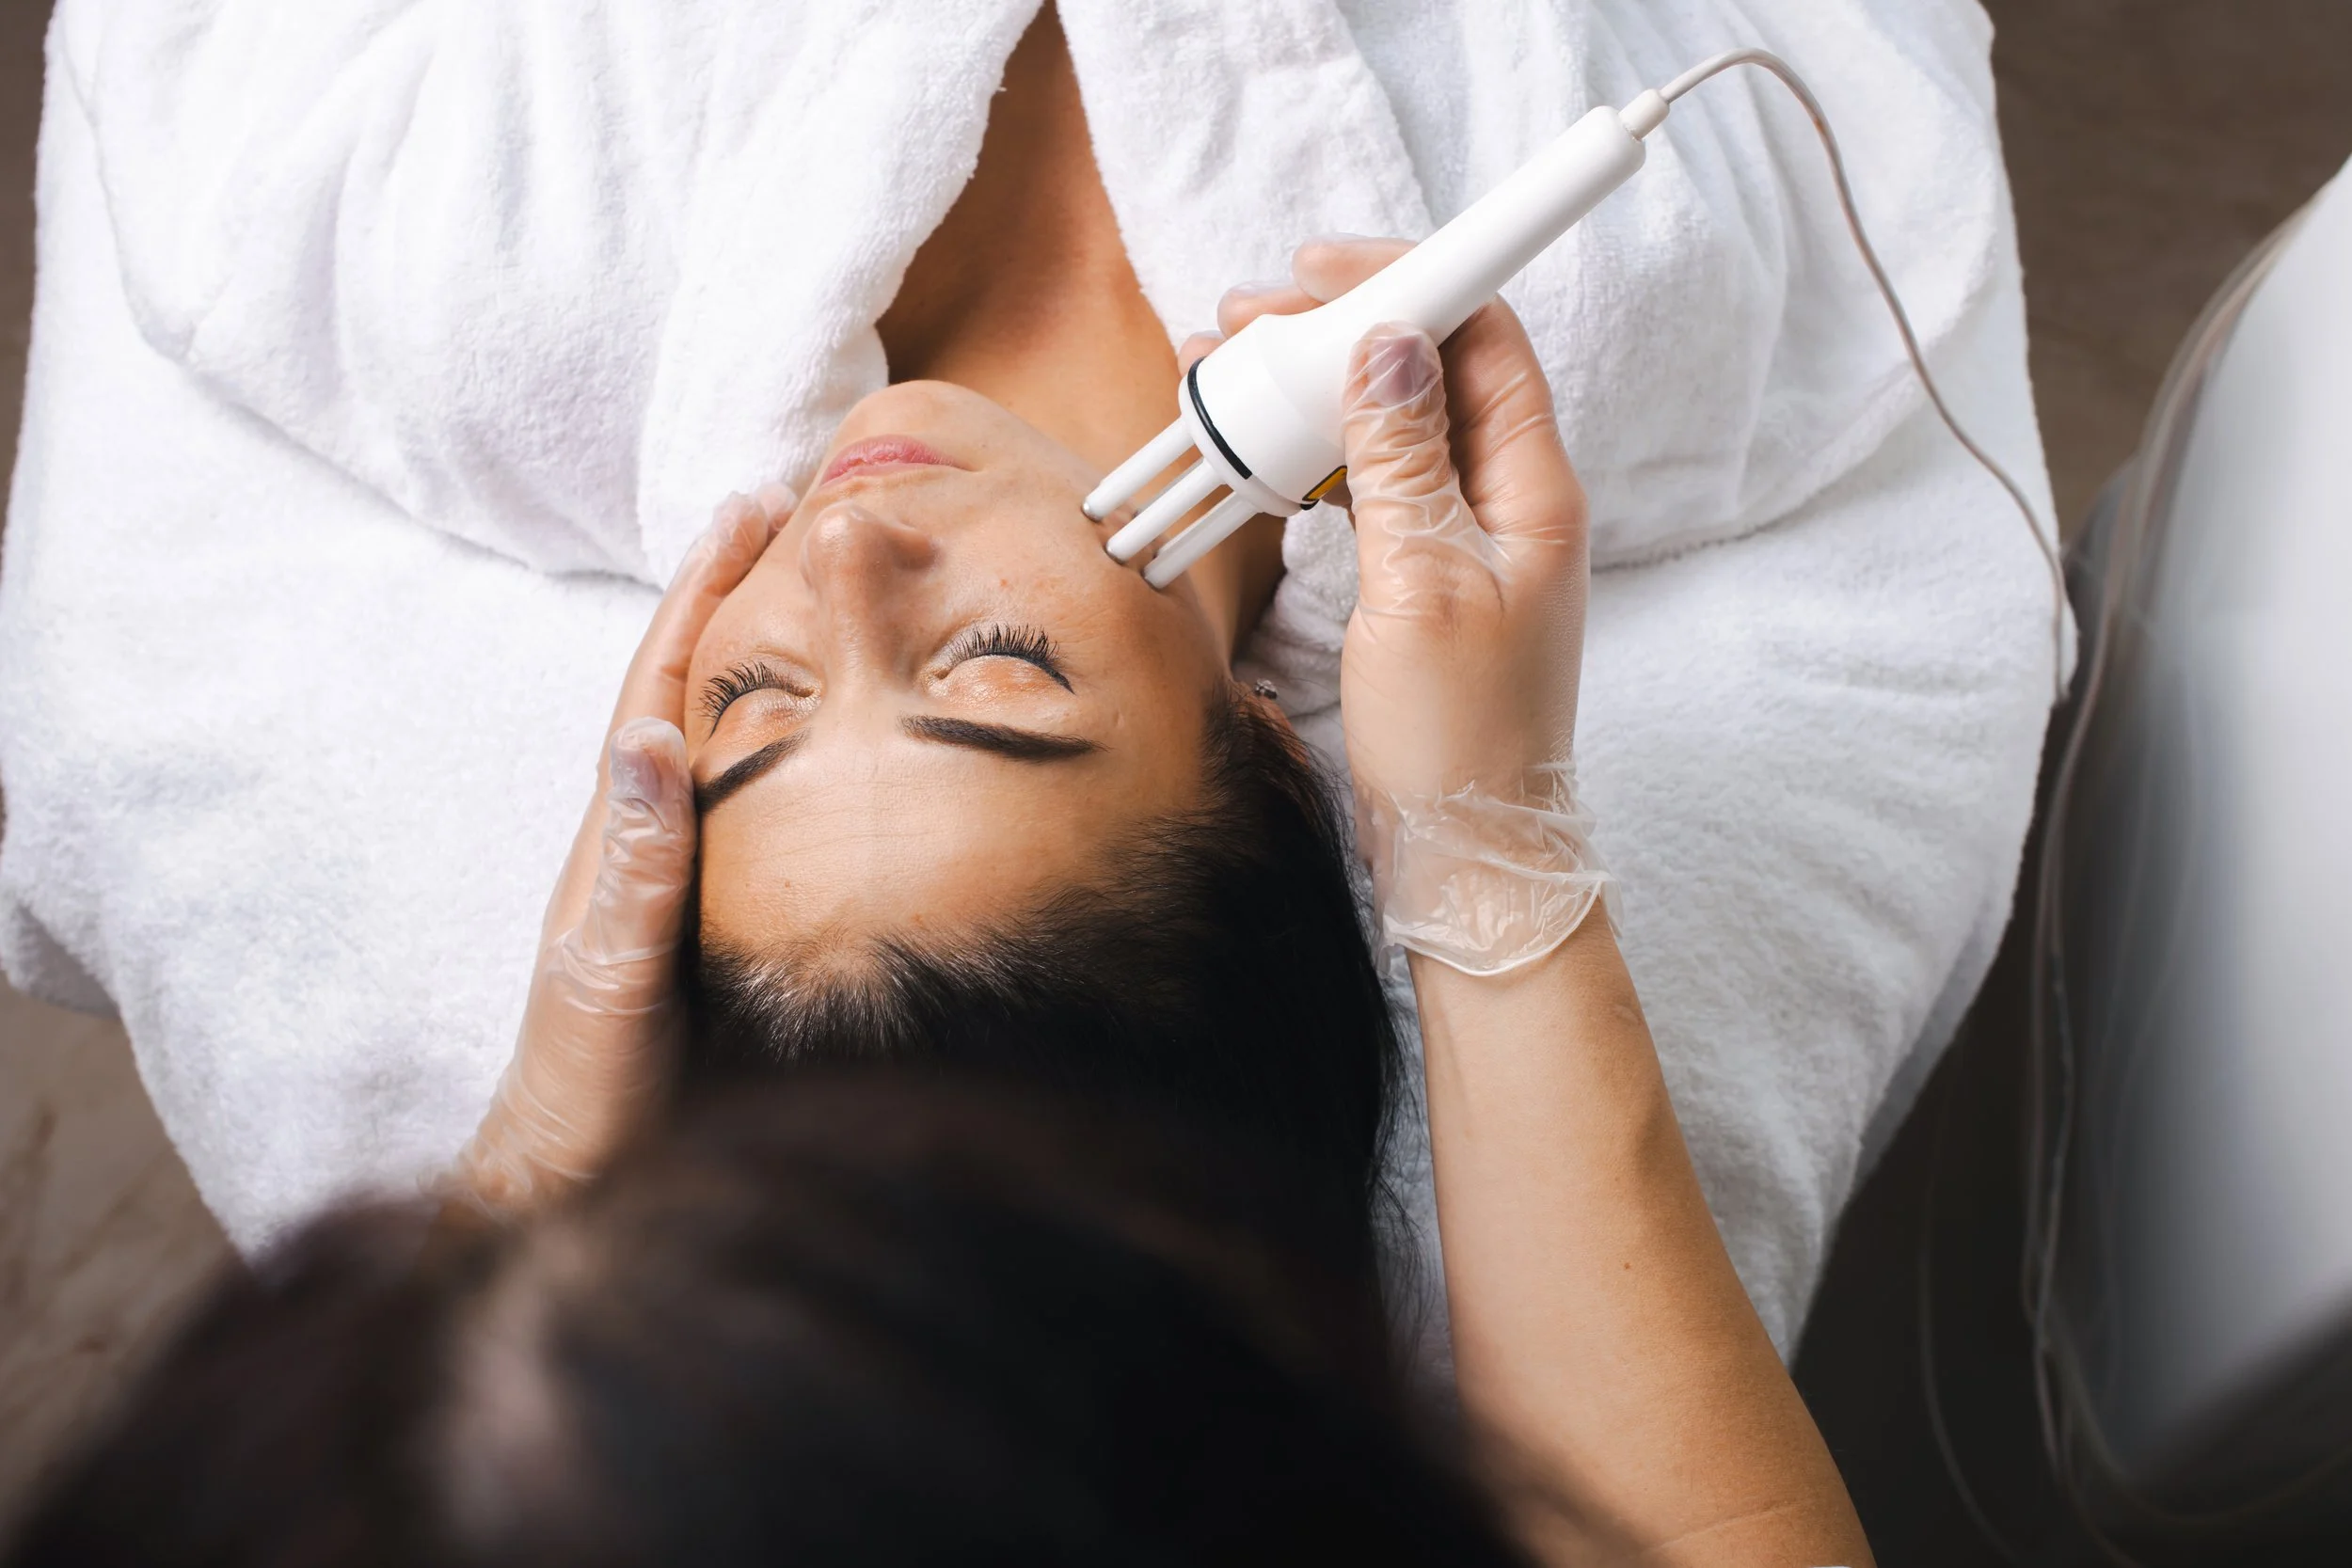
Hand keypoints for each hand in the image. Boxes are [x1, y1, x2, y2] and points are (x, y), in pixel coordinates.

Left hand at [451, 485, 790, 1210]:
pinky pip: (766, 815)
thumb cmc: (590, 1089)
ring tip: (827, 600)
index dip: (704, 596)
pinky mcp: (722, 926)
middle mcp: (654, 842)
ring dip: (775, 667)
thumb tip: (646, 735)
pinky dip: (801, 757)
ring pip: (734, 748)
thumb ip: (633, 865)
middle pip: (697, 693)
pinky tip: (843, 751)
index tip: (749, 510)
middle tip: (793, 517)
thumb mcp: (609, 973)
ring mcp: (685, 882)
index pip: (663, 685)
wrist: (583, 1180)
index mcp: (622, 835)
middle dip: (742, 601)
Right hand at [1188, 239, 1588, 804]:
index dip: (1410, 283)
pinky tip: (1268, 453)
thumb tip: (1389, 344)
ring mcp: (1469, 538)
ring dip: (1318, 391)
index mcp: (1534, 490)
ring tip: (1230, 378)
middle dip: (1342, 331)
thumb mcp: (1420, 584)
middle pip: (1433, 369)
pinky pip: (1377, 483)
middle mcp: (1509, 501)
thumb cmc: (1459, 737)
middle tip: (1246, 324)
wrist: (1469, 853)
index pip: (1484, 338)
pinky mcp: (1429, 576)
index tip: (1321, 271)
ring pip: (1394, 424)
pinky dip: (1320, 456)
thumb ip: (1403, 460)